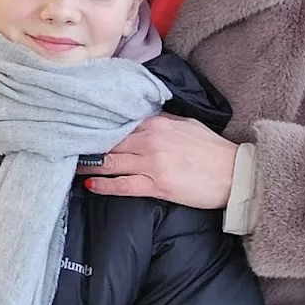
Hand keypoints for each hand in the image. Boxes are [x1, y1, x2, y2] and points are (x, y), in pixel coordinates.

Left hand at [77, 114, 238, 209]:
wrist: (236, 174)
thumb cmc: (213, 150)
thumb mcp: (187, 125)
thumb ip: (162, 121)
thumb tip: (141, 120)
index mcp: (158, 123)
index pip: (119, 123)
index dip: (98, 128)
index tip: (80, 129)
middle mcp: (151, 139)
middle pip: (110, 142)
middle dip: (89, 145)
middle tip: (69, 147)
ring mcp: (153, 163)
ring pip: (112, 162)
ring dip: (90, 165)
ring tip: (73, 166)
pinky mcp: (158, 185)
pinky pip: (123, 185)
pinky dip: (105, 184)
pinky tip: (91, 184)